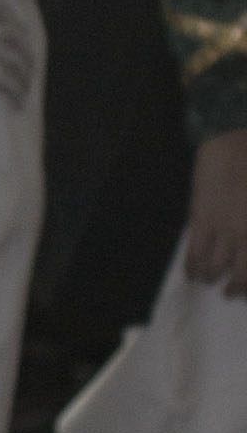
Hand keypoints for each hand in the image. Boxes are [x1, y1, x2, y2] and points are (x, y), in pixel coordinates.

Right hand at [187, 130, 246, 297]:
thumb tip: (244, 241)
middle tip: (230, 292)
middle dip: (236, 288)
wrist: (235, 140)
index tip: (245, 289)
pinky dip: (192, 267)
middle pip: (242, 274)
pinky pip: (195, 252)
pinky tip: (191, 273)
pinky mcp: (202, 219)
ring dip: (212, 278)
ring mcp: (224, 228)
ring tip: (208, 280)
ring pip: (217, 267)